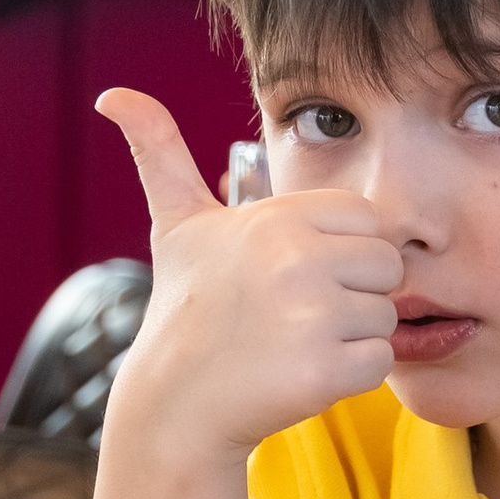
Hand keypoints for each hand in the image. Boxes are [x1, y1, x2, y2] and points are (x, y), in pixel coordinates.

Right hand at [95, 88, 402, 459]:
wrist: (176, 402)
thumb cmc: (187, 308)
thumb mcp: (176, 224)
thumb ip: (159, 151)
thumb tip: (113, 95)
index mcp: (277, 218)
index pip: (366, 218)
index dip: (341, 248)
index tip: (296, 273)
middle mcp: (297, 260)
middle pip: (386, 266)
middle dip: (353, 292)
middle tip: (297, 314)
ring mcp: (312, 317)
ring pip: (384, 316)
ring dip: (350, 336)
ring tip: (294, 343)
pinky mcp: (324, 371)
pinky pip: (379, 362)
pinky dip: (350, 376)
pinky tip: (302, 373)